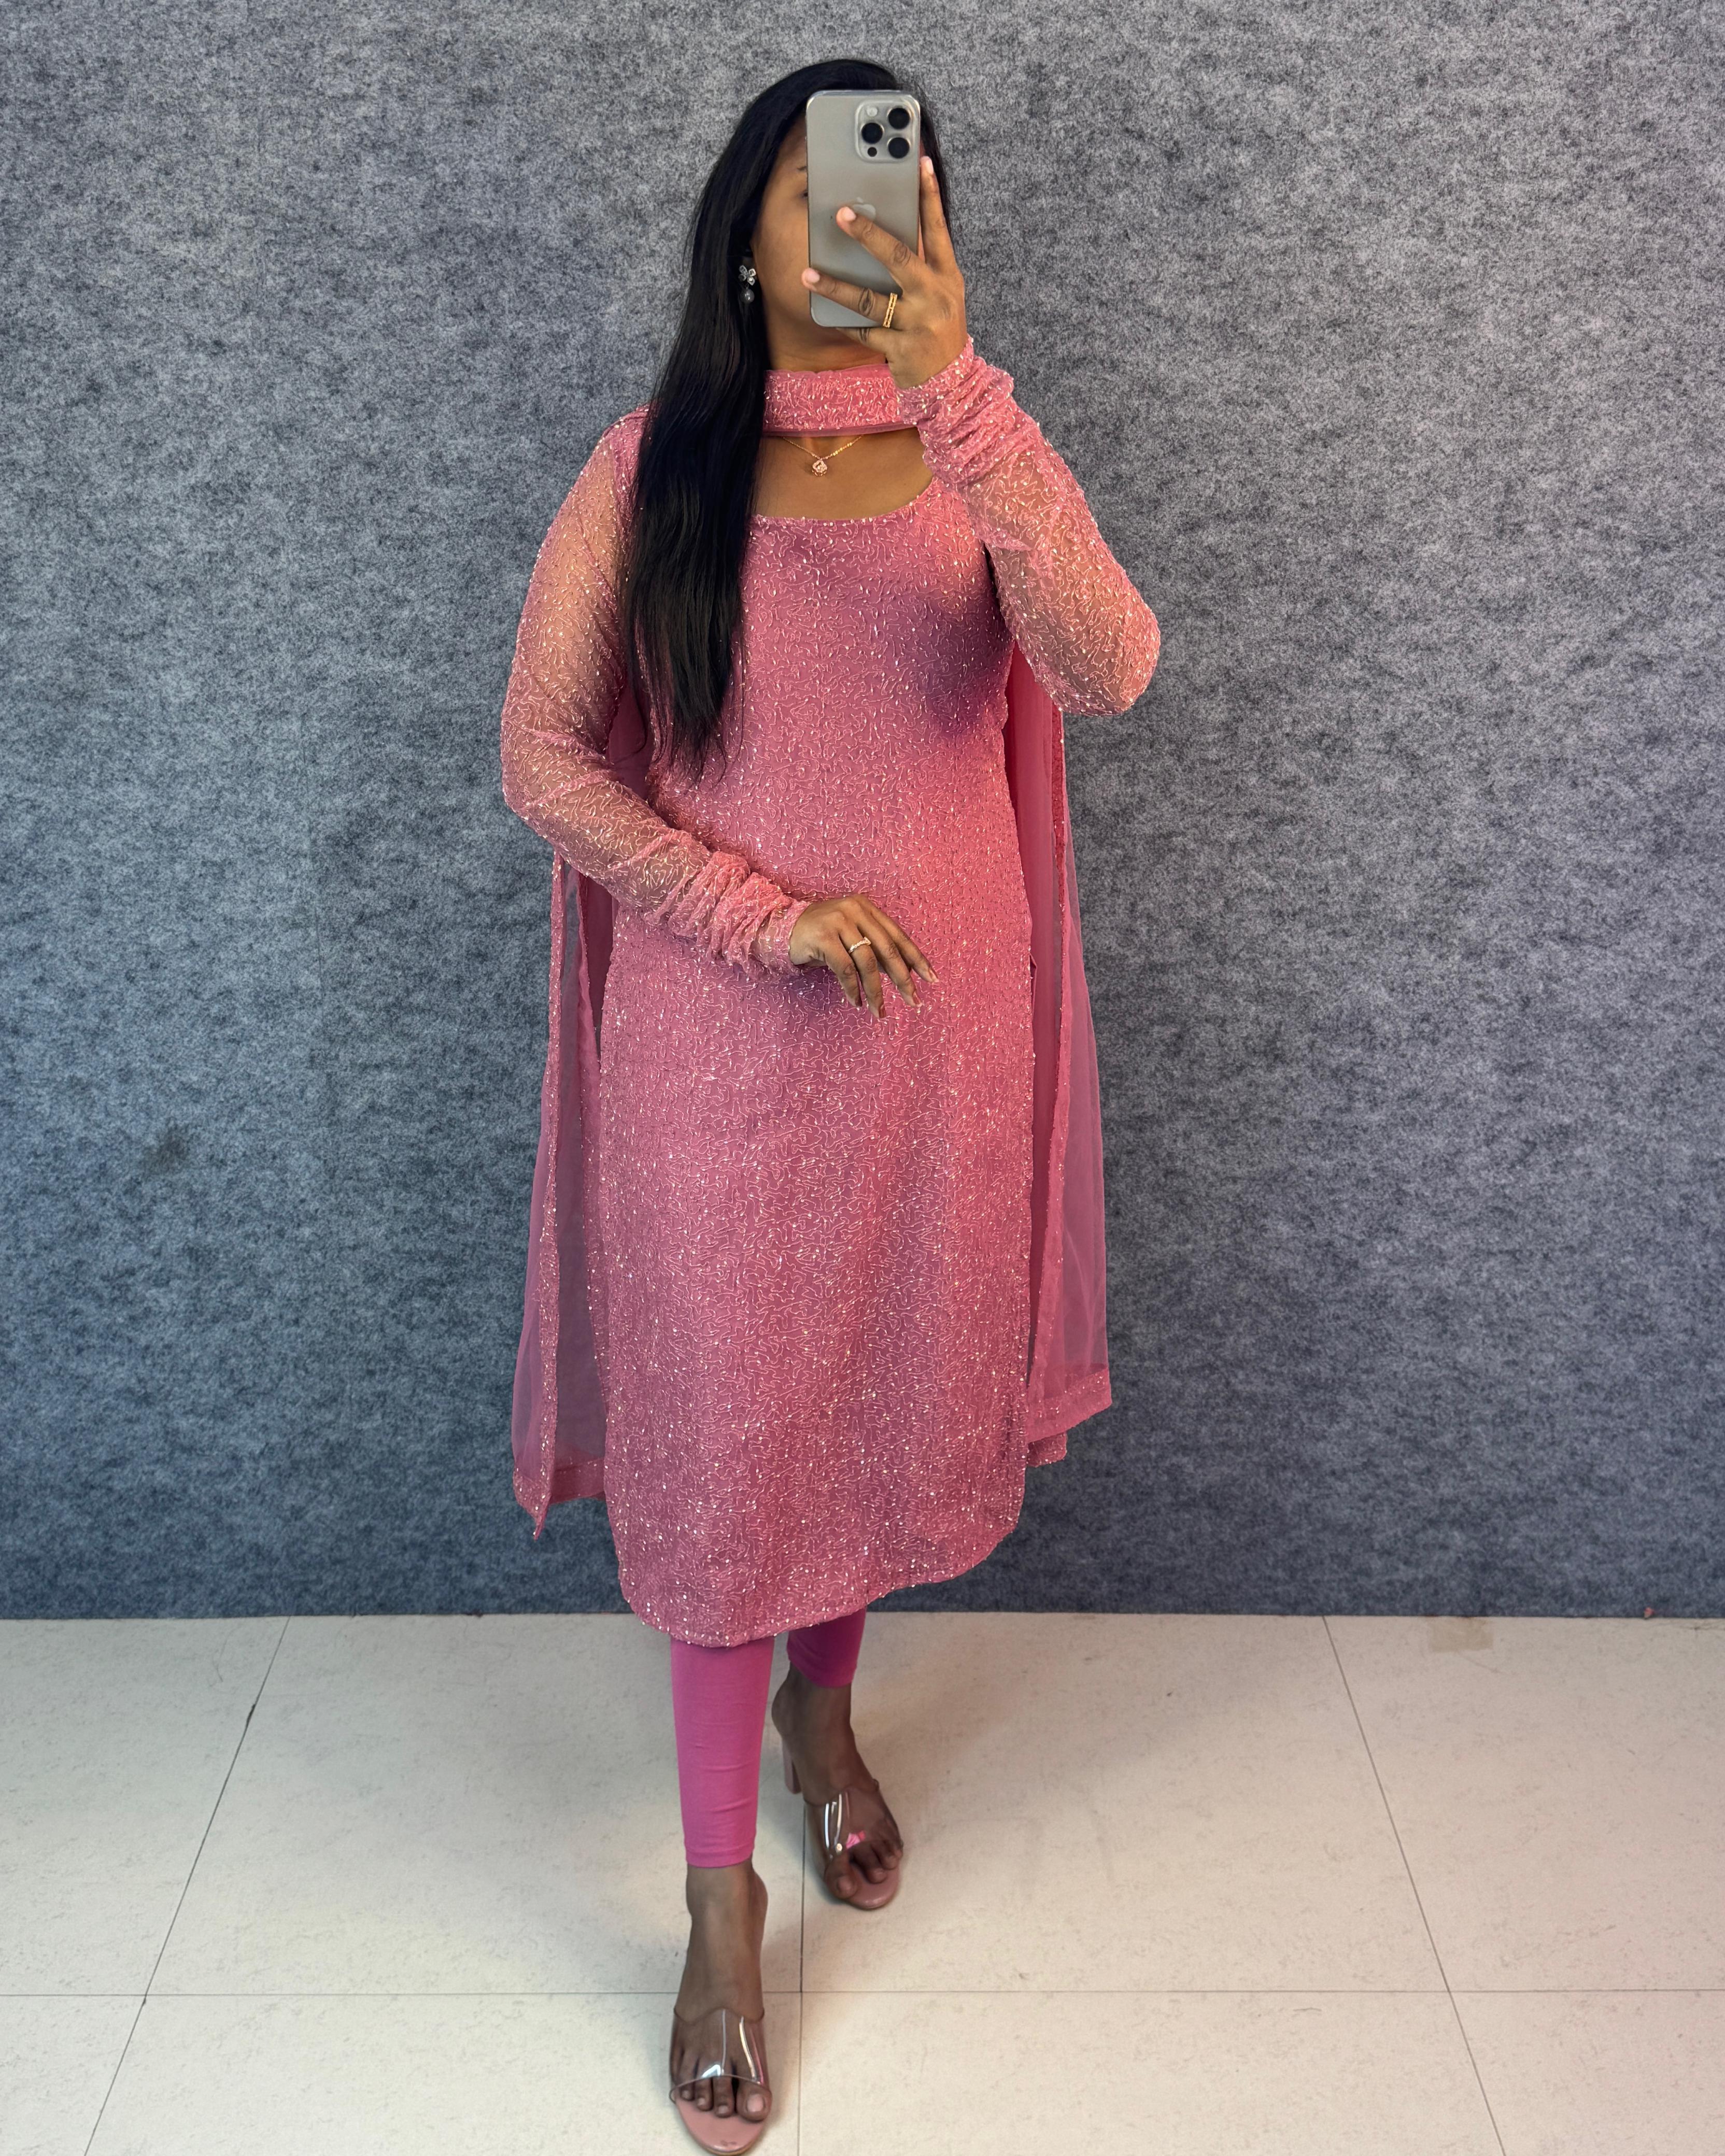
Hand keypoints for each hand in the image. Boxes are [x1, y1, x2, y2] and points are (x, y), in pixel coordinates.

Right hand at [788, 895, 938, 1017]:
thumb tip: (902, 975)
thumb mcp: (850, 935)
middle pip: (888, 950)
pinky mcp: (823, 937)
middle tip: (913, 1001)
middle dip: (902, 979)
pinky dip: (853, 989)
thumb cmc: (820, 936)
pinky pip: (845, 969)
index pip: (898, 935)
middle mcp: (855, 910)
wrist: (781, 928)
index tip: (931, 979)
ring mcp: (838, 921)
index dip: (916, 959)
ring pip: (867, 962)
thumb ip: (873, 948)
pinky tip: (856, 1002)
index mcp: (866, 908)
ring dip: (876, 991)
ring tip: (879, 1011)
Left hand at [798, 155, 966, 392]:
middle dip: (869, 235)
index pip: (938, 229)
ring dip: (837, 287)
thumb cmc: (940, 330)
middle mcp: (935, 296)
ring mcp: (918, 324)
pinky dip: (844, 322)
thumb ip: (922, 263)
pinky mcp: (901, 350)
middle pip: (899, 258)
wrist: (953, 385)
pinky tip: (822, 313)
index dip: (930, 195)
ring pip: (871, 300)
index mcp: (947, 276)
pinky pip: (865, 333)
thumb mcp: (943, 294)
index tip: (920, 162)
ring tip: (809, 275)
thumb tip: (888, 228)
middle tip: (842, 214)